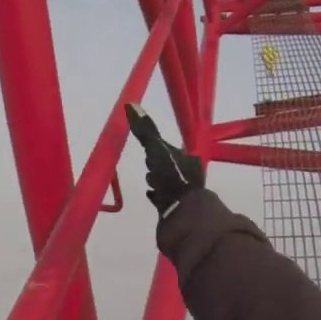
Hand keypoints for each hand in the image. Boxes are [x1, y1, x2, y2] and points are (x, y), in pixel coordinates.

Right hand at [124, 103, 203, 217]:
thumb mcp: (157, 149)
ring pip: (166, 182)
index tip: (148, 149)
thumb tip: (132, 104)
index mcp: (187, 160)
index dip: (158, 148)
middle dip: (157, 164)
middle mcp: (188, 175)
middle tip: (148, 164)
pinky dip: (156, 195)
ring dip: (156, 179)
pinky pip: (163, 199)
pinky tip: (151, 196)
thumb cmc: (172, 178)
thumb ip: (146, 130)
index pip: (170, 150)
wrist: (182, 215)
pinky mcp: (174, 210)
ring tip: (149, 182)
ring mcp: (182, 194)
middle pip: (169, 166)